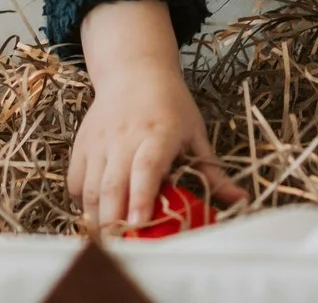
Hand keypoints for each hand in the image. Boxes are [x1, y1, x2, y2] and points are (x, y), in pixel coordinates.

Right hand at [71, 1, 244, 231]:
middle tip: (124, 247)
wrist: (134, 71)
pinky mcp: (82, 146)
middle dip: (114, 221)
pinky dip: (83, 204)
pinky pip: (75, 182)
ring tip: (110, 241)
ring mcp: (99, 142)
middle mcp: (124, 137)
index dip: (141, 197)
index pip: (146, 167)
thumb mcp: (196, 134)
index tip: (139, 223)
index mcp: (158, 133)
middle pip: (113, 185)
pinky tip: (98, 215)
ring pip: (90, 188)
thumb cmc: (171, 105)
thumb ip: (214, 173)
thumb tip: (241, 201)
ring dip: (98, 219)